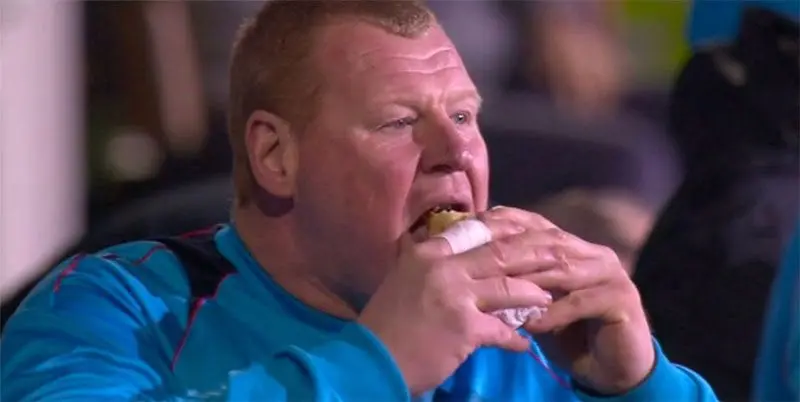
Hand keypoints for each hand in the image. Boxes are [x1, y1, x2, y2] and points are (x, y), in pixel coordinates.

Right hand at [357, 219, 553, 394]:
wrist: (371, 359)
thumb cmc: (387, 322)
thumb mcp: (406, 279)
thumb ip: (433, 264)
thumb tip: (459, 252)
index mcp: (429, 252)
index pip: (479, 231)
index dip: (511, 230)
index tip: (533, 230)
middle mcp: (444, 267)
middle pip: (502, 254)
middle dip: (537, 254)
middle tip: (563, 255)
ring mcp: (455, 296)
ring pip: (509, 288)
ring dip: (535, 294)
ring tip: (550, 298)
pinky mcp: (465, 328)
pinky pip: (503, 331)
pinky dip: (516, 339)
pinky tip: (525, 345)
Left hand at [484, 207, 653, 393]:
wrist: (611, 369)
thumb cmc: (568, 333)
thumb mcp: (536, 303)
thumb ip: (517, 281)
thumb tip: (474, 265)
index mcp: (574, 246)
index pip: (537, 226)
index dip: (505, 225)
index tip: (472, 232)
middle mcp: (594, 253)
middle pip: (549, 244)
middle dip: (512, 252)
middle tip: (479, 262)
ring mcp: (611, 273)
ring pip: (563, 270)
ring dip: (530, 282)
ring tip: (500, 292)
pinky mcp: (622, 298)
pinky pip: (581, 302)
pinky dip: (554, 313)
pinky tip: (531, 324)